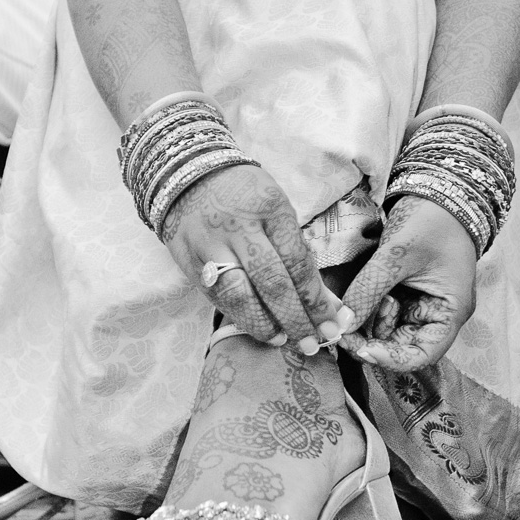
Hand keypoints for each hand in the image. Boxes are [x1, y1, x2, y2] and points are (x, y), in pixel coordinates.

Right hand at [162, 164, 348, 352]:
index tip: (331, 325)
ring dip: (263, 325)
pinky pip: (216, 297)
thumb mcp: (278, 213)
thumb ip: (300, 257)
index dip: (316, 300)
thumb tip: (330, 305)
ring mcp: (208, 246)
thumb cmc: (245, 196)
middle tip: (311, 343)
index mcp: (269, 208)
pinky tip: (257, 327)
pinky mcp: (188, 261)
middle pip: (269, 283)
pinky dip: (239, 317)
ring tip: (282, 340)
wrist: (188, 176)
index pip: (297, 263)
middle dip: (294, 319)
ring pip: (237, 296)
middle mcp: (237, 228)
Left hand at [337, 195, 476, 370]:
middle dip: (370, 342)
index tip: (362, 349)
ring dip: (365, 325)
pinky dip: (364, 310)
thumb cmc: (430, 220)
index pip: (423, 354)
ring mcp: (418, 304)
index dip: (392, 359)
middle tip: (340, 330)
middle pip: (401, 346)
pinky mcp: (402, 293)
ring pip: (386, 331)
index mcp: (448, 311)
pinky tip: (352, 300)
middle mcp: (435, 314)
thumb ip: (370, 288)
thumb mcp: (398, 254)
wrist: (436, 191)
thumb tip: (341, 322)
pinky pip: (380, 312)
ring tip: (349, 305)